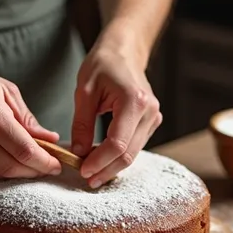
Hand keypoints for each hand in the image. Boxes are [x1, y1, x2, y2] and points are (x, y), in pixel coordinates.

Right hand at [0, 52, 61, 178]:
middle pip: (13, 167)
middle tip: (47, 168)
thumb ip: (26, 118)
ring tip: (30, 166)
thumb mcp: (3, 89)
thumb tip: (49, 138)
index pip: (25, 150)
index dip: (45, 162)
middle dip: (34, 171)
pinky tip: (7, 160)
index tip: (56, 165)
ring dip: (18, 173)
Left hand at [71, 37, 161, 187]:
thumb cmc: (103, 64)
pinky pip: (134, 146)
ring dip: (111, 166)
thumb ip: (82, 124)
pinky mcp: (151, 123)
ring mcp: (153, 119)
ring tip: (90, 173)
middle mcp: (150, 112)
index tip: (82, 170)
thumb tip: (79, 153)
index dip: (99, 161)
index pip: (118, 143)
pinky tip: (101, 160)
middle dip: (105, 170)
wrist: (124, 52)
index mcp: (135, 101)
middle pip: (128, 154)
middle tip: (86, 180)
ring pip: (132, 154)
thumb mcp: (85, 91)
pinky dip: (117, 156)